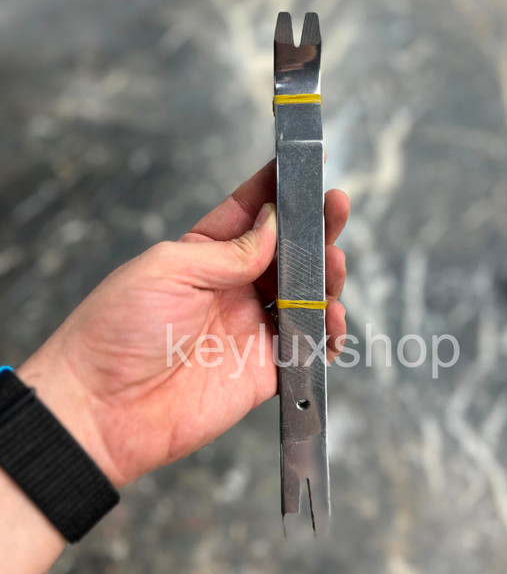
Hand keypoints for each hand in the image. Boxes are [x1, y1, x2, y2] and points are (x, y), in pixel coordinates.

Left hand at [17, 160, 348, 487]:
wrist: (104, 408)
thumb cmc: (119, 329)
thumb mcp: (169, 270)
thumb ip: (228, 251)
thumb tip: (273, 225)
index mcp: (205, 255)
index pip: (250, 213)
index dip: (280, 189)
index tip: (309, 165)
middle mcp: (233, 288)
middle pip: (288, 252)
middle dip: (316, 229)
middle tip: (335, 208)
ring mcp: (251, 327)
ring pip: (306, 295)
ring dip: (326, 278)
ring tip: (333, 267)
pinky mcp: (264, 368)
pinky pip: (309, 347)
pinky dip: (330, 334)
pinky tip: (335, 321)